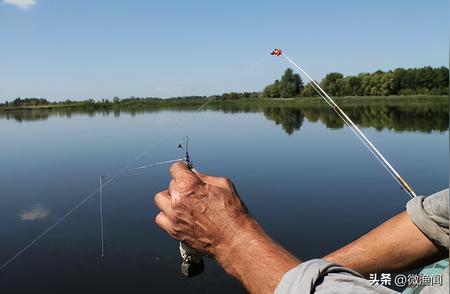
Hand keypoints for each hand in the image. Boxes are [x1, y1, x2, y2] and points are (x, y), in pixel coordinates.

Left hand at [154, 162, 299, 292]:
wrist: (234, 240)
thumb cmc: (233, 214)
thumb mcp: (224, 185)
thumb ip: (205, 177)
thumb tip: (195, 174)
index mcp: (189, 186)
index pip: (175, 168)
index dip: (183, 168)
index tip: (185, 171)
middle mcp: (177, 201)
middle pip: (170, 184)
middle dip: (181, 185)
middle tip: (193, 191)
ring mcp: (174, 217)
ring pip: (161, 199)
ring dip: (170, 198)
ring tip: (182, 202)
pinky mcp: (174, 231)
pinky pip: (160, 218)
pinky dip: (167, 215)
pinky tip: (178, 215)